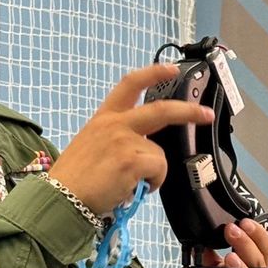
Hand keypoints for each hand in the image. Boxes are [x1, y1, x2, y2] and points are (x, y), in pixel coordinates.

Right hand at [48, 64, 214, 213]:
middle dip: (188, 112)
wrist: (61, 199)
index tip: (171, 69)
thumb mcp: (89, 146)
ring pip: (159, 154)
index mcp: (103, 119)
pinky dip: (152, 184)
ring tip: (131, 184)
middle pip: (162, 110)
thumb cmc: (72, 180)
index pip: (129, 85)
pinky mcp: (132, 161)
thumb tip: (138, 151)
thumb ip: (114, 140)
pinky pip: (159, 171)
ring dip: (153, 173)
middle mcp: (115, 125)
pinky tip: (133, 190)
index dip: (153, 73)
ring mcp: (124, 141)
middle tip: (206, 114)